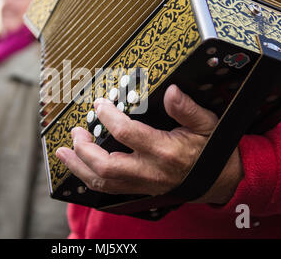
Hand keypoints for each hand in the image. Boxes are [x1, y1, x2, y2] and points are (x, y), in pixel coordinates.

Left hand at [56, 85, 243, 203]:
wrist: (217, 180)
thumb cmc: (210, 149)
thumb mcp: (206, 124)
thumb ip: (187, 108)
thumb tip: (171, 91)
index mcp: (164, 151)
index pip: (126, 134)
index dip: (108, 117)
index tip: (99, 104)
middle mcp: (149, 171)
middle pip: (105, 165)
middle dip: (84, 148)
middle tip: (75, 131)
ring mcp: (142, 183)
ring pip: (102, 182)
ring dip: (78, 167)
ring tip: (63, 152)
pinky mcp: (138, 189)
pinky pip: (107, 188)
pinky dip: (88, 178)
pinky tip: (77, 167)